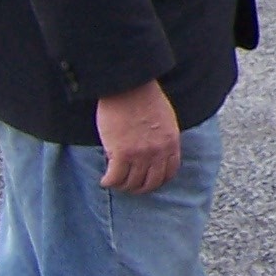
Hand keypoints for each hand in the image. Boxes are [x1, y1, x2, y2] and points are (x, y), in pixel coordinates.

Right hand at [95, 79, 181, 194]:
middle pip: (150, 182)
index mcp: (171, 142)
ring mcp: (141, 154)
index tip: (147, 181)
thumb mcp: (165, 119)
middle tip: (128, 185)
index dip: (157, 181)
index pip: (169, 172)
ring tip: (114, 181)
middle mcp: (158, 151)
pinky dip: (109, 182)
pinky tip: (104, 180)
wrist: (129, 87)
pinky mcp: (122, 153)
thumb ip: (162, 137)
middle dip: (138, 188)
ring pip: (131, 183)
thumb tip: (154, 153)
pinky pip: (115, 178)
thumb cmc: (144, 98)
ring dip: (122, 185)